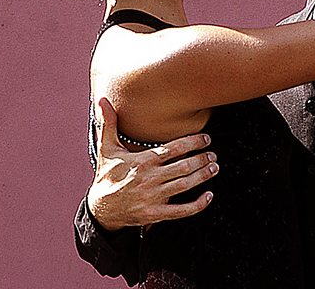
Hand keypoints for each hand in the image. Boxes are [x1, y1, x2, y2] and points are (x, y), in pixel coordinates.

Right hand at [87, 98, 218, 230]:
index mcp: (141, 161)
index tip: (206, 139)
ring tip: (214, 167)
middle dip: (202, 159)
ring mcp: (152, 198)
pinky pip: (181, 211)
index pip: (173, 149)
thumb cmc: (107, 175)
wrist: (100, 208)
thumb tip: (102, 99)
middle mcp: (148, 179)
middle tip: (213, 154)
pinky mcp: (154, 214)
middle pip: (183, 167)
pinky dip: (198, 205)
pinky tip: (209, 196)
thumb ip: (109, 124)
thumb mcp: (106, 149)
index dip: (193, 142)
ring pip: (185, 186)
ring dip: (203, 176)